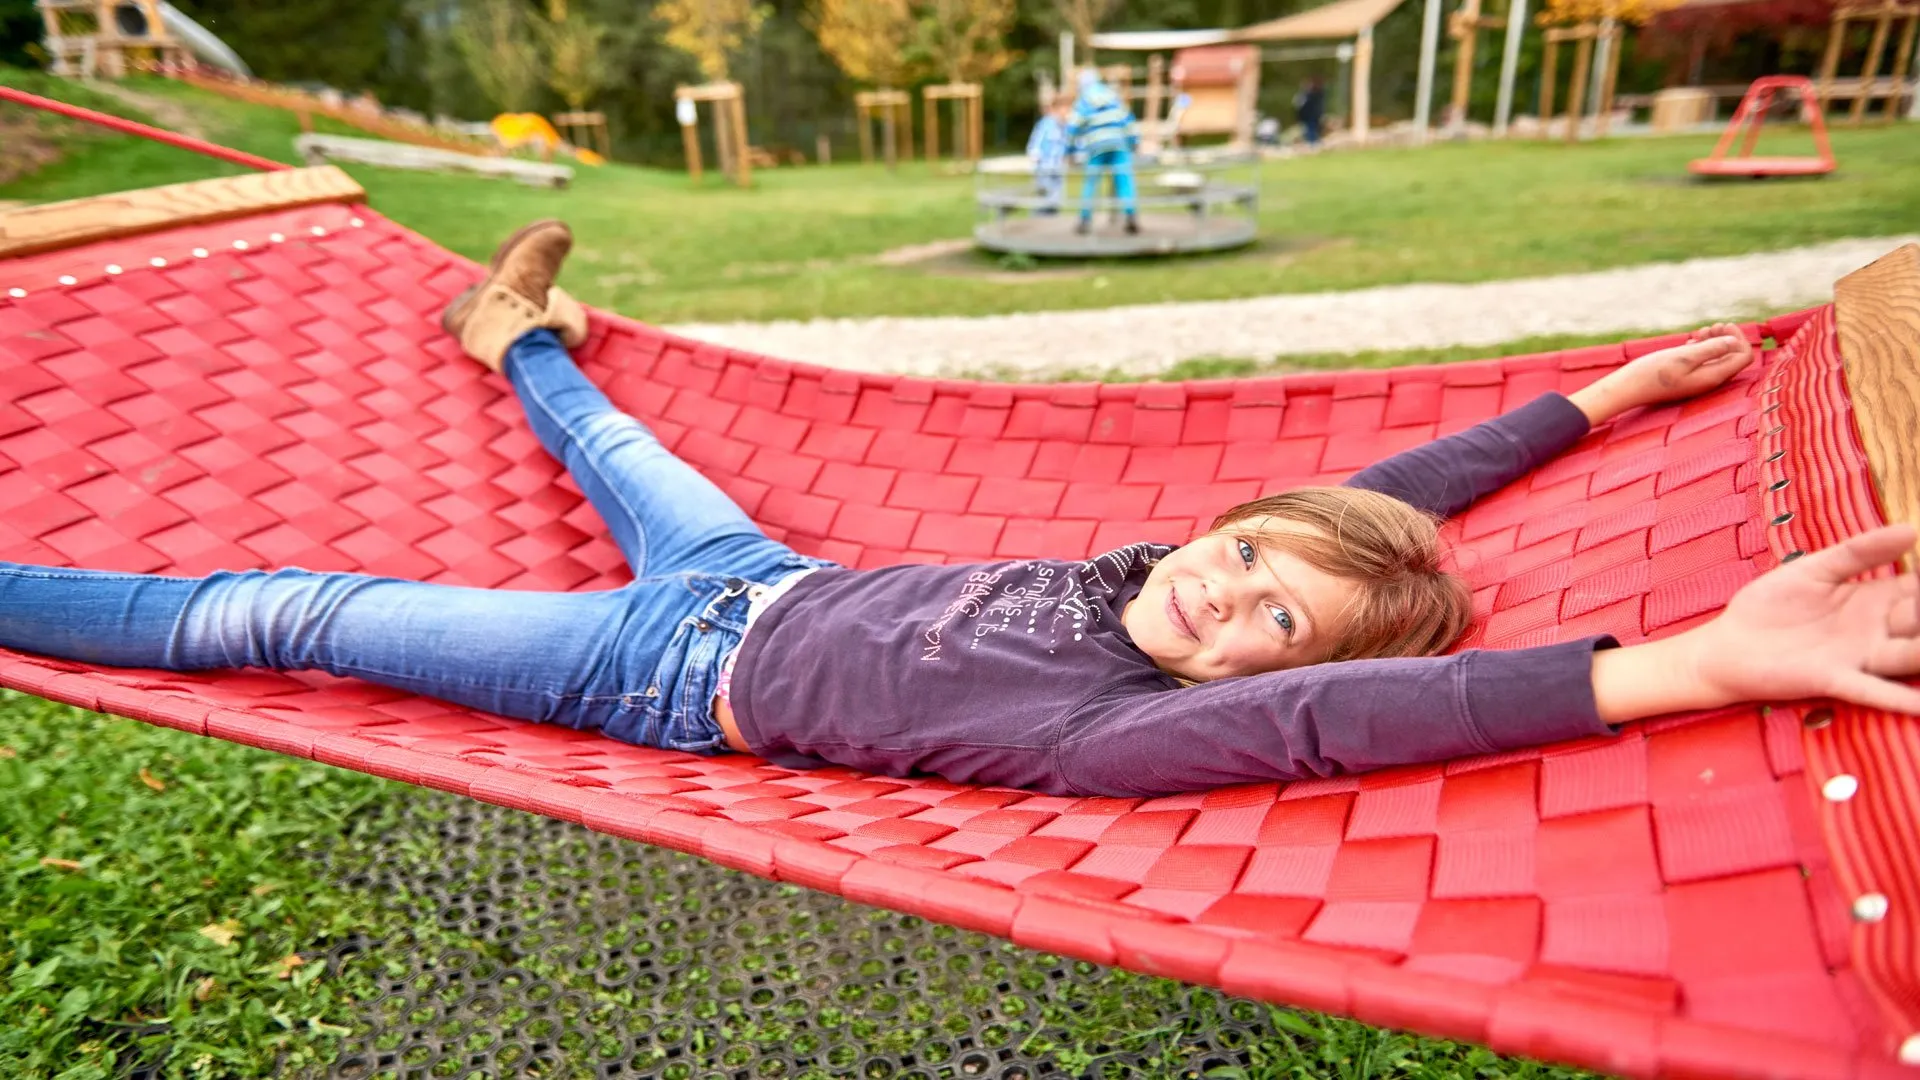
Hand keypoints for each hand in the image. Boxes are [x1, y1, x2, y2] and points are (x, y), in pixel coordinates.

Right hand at [1567, 324, 1757, 424]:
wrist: (1627, 388)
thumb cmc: (1653, 372)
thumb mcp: (1683, 357)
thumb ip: (1711, 349)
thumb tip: (1734, 342)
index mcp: (1713, 376)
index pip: (1744, 356)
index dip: (1739, 339)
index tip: (1722, 327)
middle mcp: (1709, 380)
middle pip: (1733, 357)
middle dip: (1728, 338)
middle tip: (1712, 326)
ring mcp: (1697, 380)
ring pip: (1718, 358)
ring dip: (1714, 342)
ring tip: (1701, 331)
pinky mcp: (1686, 378)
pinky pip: (1703, 362)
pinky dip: (1702, 349)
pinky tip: (1690, 341)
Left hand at [1686, 524, 1919, 712]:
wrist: (1727, 646)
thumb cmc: (1769, 606)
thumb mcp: (1813, 570)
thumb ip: (1859, 552)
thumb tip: (1911, 529)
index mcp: (1876, 599)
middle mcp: (1878, 631)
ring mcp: (1859, 657)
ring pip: (1909, 657)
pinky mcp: (1833, 680)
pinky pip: (1875, 691)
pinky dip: (1902, 698)